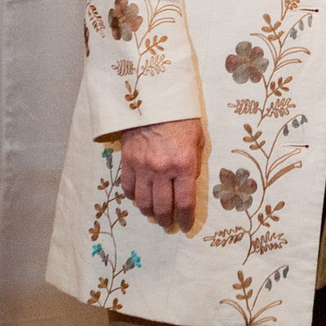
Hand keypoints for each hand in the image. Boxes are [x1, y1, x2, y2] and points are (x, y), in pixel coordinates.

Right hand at [119, 117, 204, 231]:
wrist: (154, 100)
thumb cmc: (182, 118)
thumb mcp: (198, 139)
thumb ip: (194, 163)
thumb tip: (188, 183)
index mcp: (183, 164)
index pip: (184, 202)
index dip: (185, 218)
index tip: (186, 225)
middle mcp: (162, 170)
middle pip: (162, 207)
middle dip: (167, 220)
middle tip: (169, 224)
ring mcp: (142, 167)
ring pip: (142, 202)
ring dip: (149, 212)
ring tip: (155, 214)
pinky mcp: (127, 162)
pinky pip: (128, 188)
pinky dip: (134, 197)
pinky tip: (140, 198)